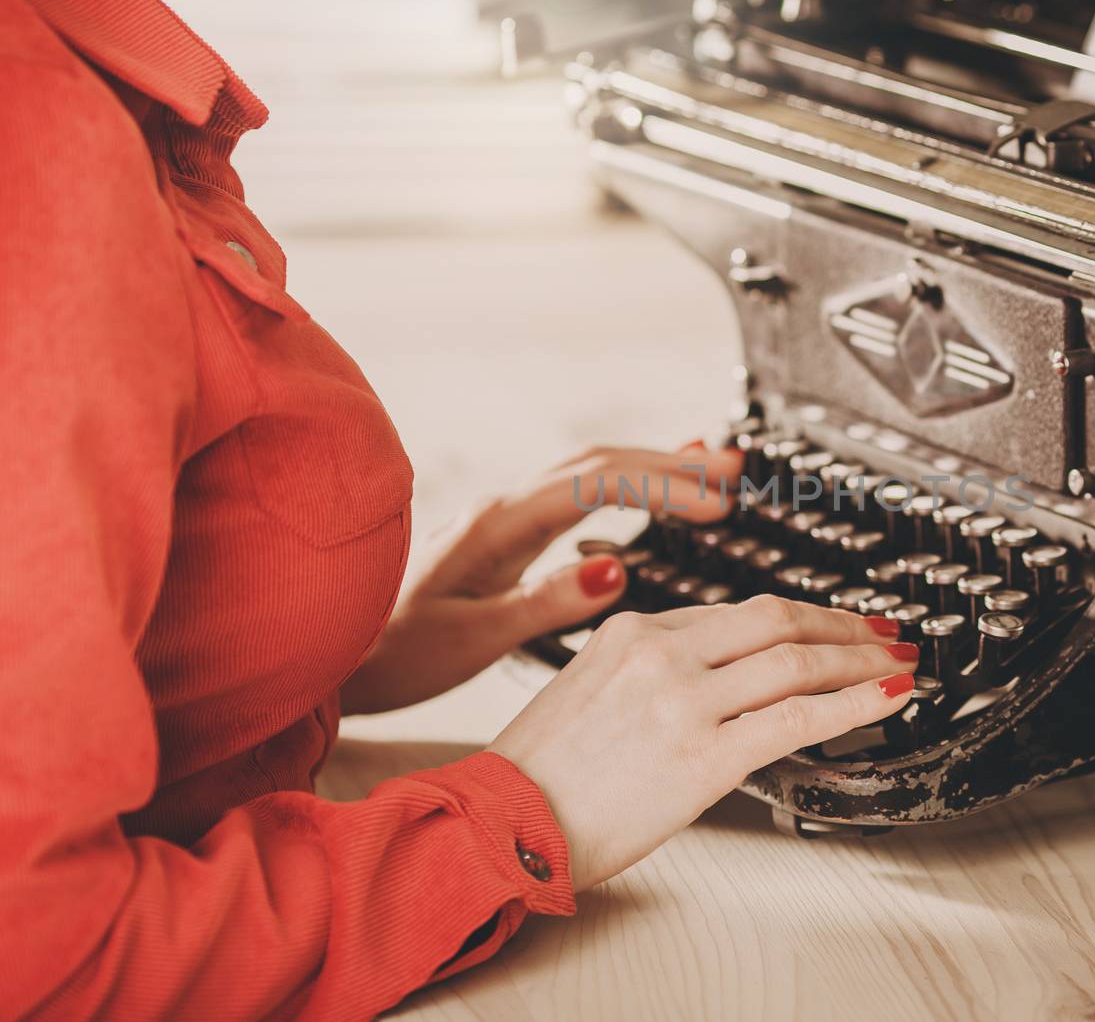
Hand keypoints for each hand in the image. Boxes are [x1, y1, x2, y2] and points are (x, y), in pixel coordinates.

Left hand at [342, 442, 743, 714]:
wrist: (334, 657)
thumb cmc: (391, 656)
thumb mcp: (472, 640)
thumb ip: (544, 602)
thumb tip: (614, 568)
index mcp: (499, 526)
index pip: (597, 485)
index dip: (661, 489)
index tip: (715, 505)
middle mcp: (503, 509)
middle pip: (601, 463)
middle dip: (672, 463)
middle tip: (734, 469)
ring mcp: (505, 517)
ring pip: (592, 471)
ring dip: (653, 466)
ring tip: (714, 466)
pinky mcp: (507, 535)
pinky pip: (578, 491)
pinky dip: (624, 482)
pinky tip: (651, 486)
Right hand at [489, 596, 918, 890]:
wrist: (502, 826)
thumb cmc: (540, 775)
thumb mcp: (590, 689)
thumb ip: (652, 669)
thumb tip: (718, 676)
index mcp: (633, 630)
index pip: (738, 613)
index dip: (799, 618)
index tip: (832, 626)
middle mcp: (662, 653)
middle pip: (778, 619)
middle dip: (843, 624)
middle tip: (883, 631)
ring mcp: (684, 702)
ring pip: (798, 661)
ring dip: (861, 659)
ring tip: (896, 664)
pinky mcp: (703, 756)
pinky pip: (798, 717)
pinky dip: (855, 702)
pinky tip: (887, 697)